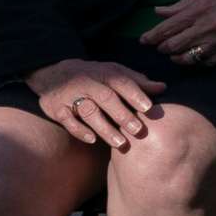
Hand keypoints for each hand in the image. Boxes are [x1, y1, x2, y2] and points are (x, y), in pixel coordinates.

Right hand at [24, 57, 165, 150]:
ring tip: (121, 143)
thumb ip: (137, 81)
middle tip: (139, 130)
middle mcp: (87, 83)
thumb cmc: (93, 76)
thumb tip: (163, 87)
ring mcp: (71, 96)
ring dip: (105, 128)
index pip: (122, 83)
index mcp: (104, 73)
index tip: (149, 108)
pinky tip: (92, 140)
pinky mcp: (57, 108)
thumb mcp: (113, 72)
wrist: (52, 72)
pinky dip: (80, 130)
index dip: (135, 94)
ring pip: (89, 112)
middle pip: (106, 99)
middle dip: (122, 115)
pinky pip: (68, 121)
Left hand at [143, 0, 215, 65]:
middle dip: (162, 48)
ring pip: (187, 58)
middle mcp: (205, 27)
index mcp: (198, 10)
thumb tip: (159, 11)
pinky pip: (207, 63)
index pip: (166, 29)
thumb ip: (181, 4)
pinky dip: (198, 61)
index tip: (144, 40)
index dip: (151, 37)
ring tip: (175, 54)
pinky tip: (196, 56)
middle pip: (173, 46)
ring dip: (177, 57)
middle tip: (160, 46)